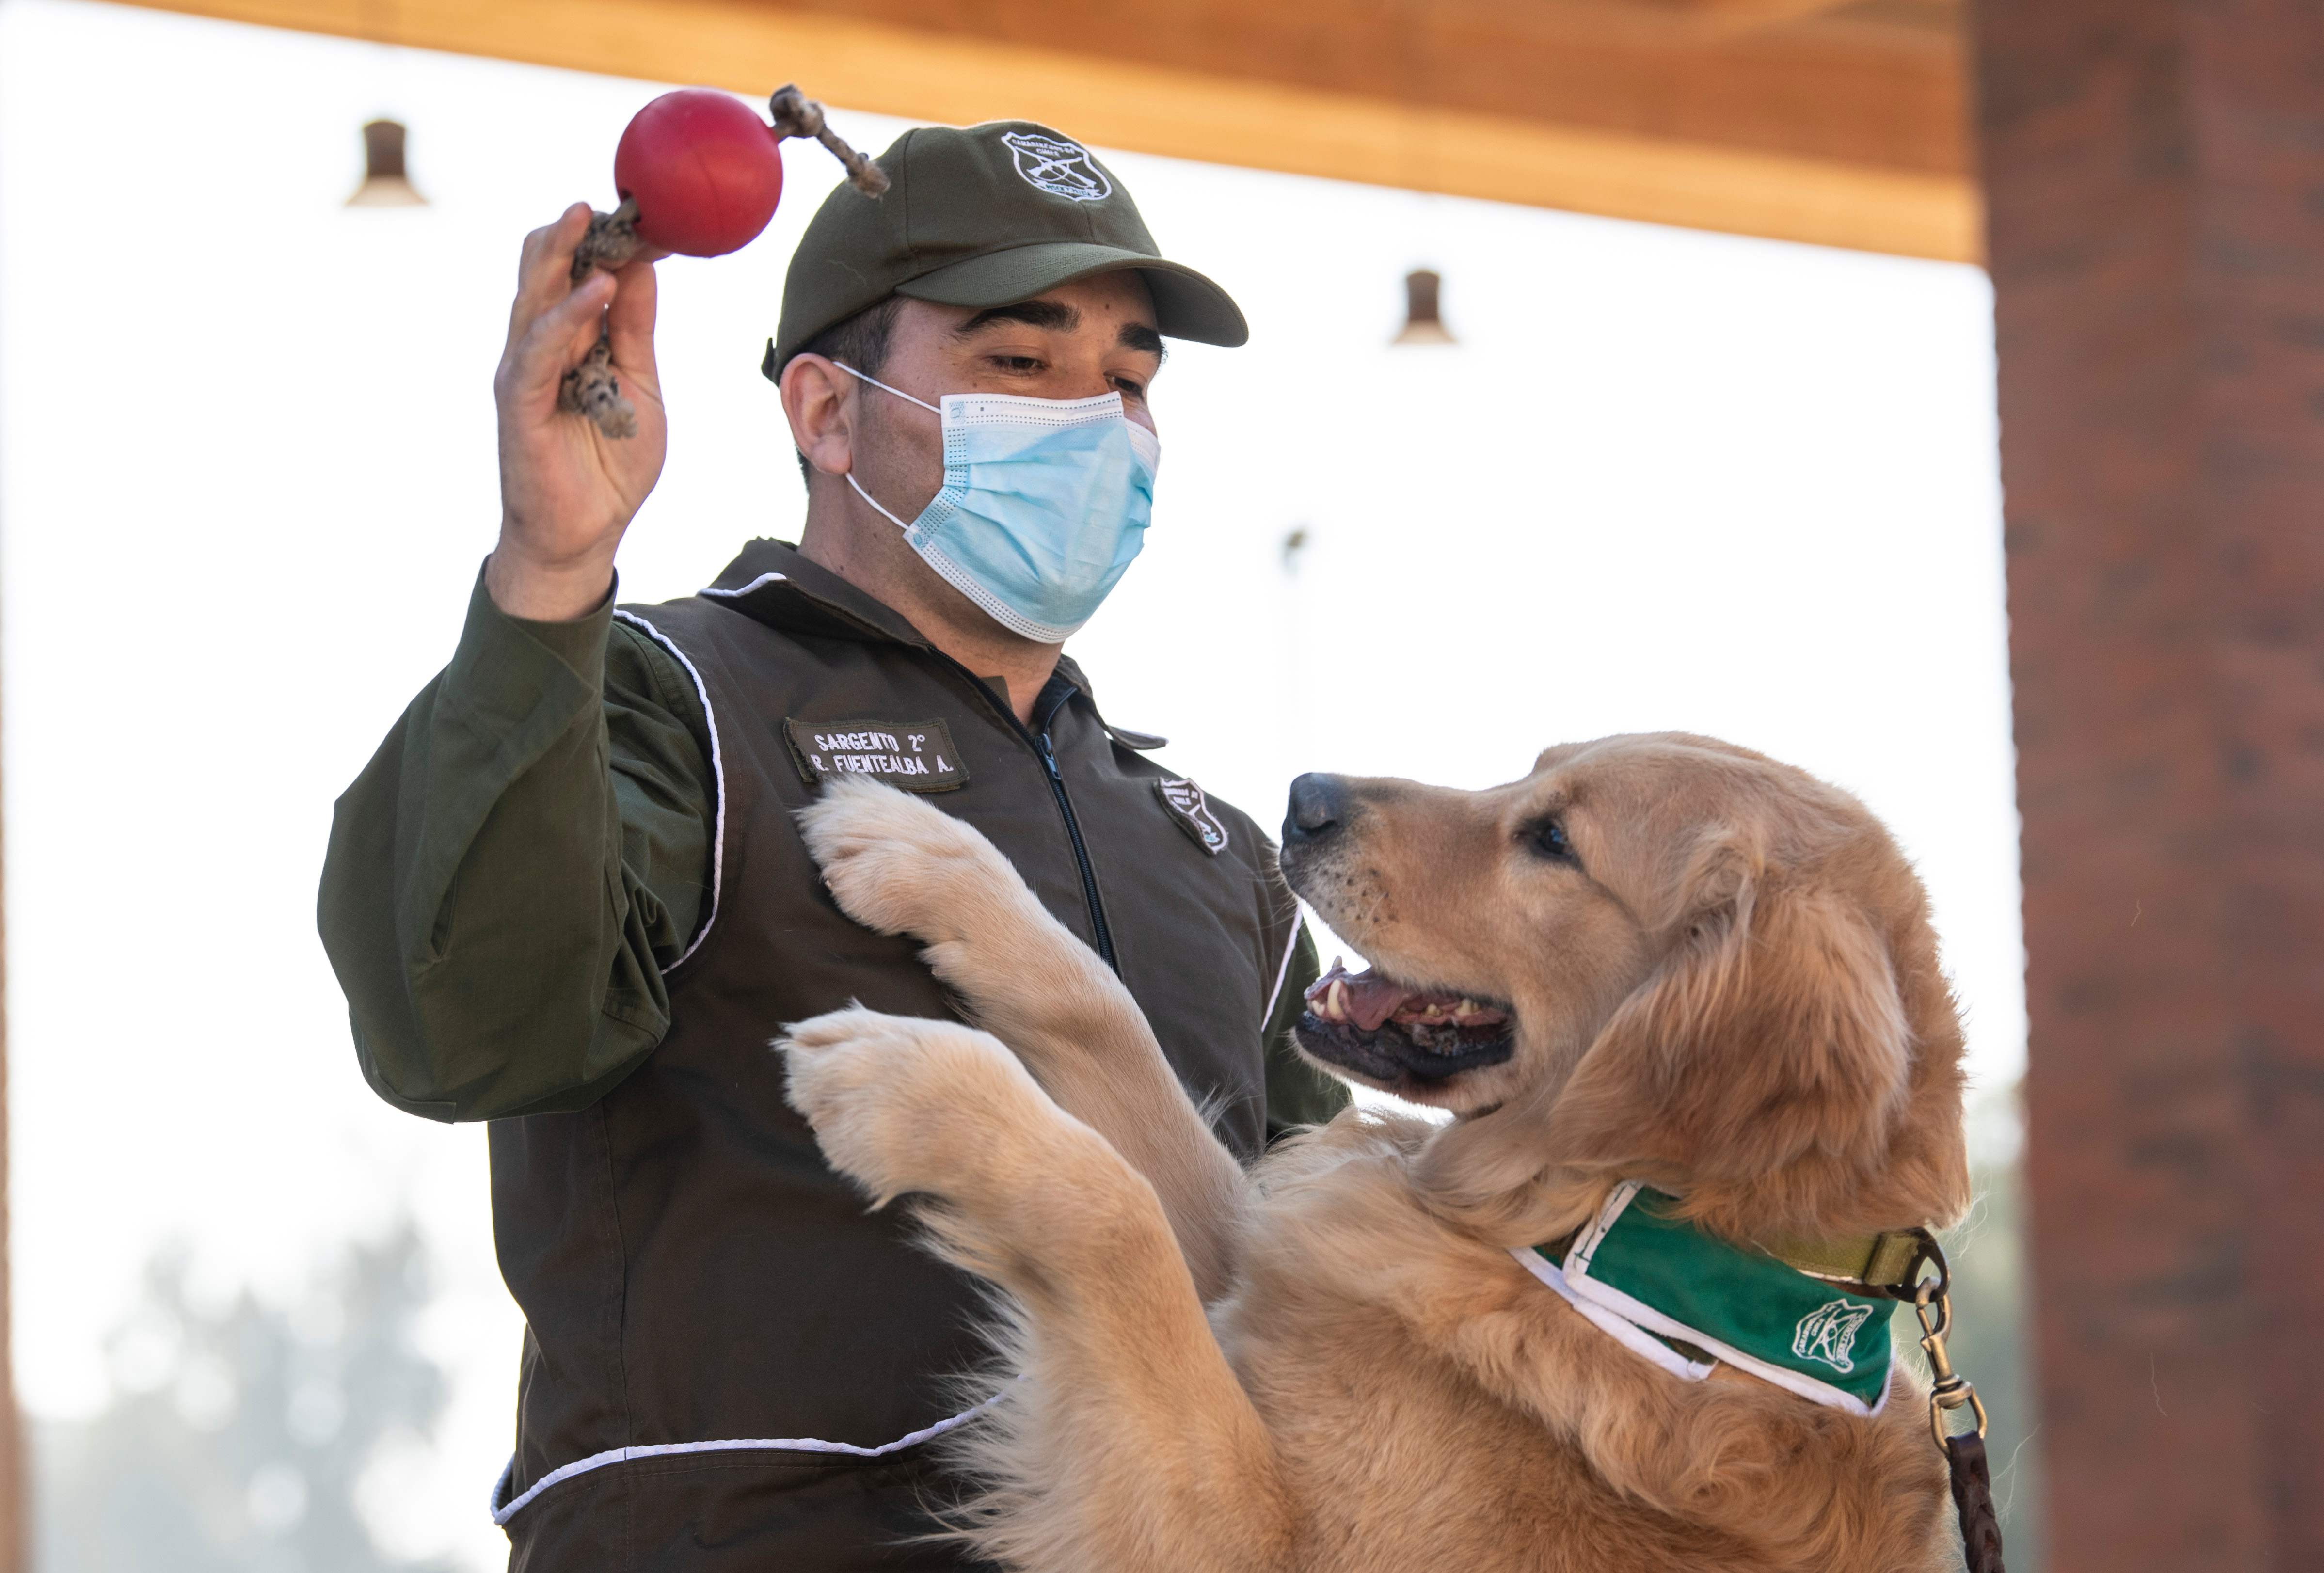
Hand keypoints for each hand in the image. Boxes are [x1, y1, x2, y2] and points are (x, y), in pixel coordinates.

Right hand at [487, 204, 666, 620]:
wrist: (584, 535)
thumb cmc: (609, 465)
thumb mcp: (639, 385)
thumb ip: (634, 331)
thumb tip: (642, 269)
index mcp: (567, 341)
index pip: (574, 274)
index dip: (600, 240)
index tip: (636, 208)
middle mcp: (538, 349)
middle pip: (542, 273)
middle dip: (568, 232)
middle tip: (600, 196)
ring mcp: (524, 373)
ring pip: (533, 299)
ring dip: (559, 256)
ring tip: (586, 218)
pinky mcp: (518, 402)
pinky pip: (538, 350)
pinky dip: (566, 317)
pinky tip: (594, 290)